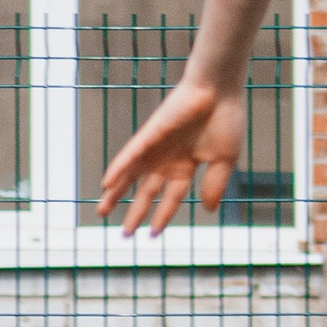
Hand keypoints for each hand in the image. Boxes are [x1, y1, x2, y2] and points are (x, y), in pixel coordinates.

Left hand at [96, 80, 246, 235]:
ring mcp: (155, 148)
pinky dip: (118, 169)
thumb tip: (207, 210)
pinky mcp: (149, 135)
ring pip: (131, 175)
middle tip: (124, 234)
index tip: (152, 234)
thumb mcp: (224, 161)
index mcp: (187, 166)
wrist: (218, 92)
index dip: (163, 216)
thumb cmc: (225, 121)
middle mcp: (167, 160)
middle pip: (147, 191)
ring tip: (102, 211)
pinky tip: (107, 183)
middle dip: (135, 212)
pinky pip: (130, 155)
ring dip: (116, 193)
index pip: (172, 197)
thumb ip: (214, 185)